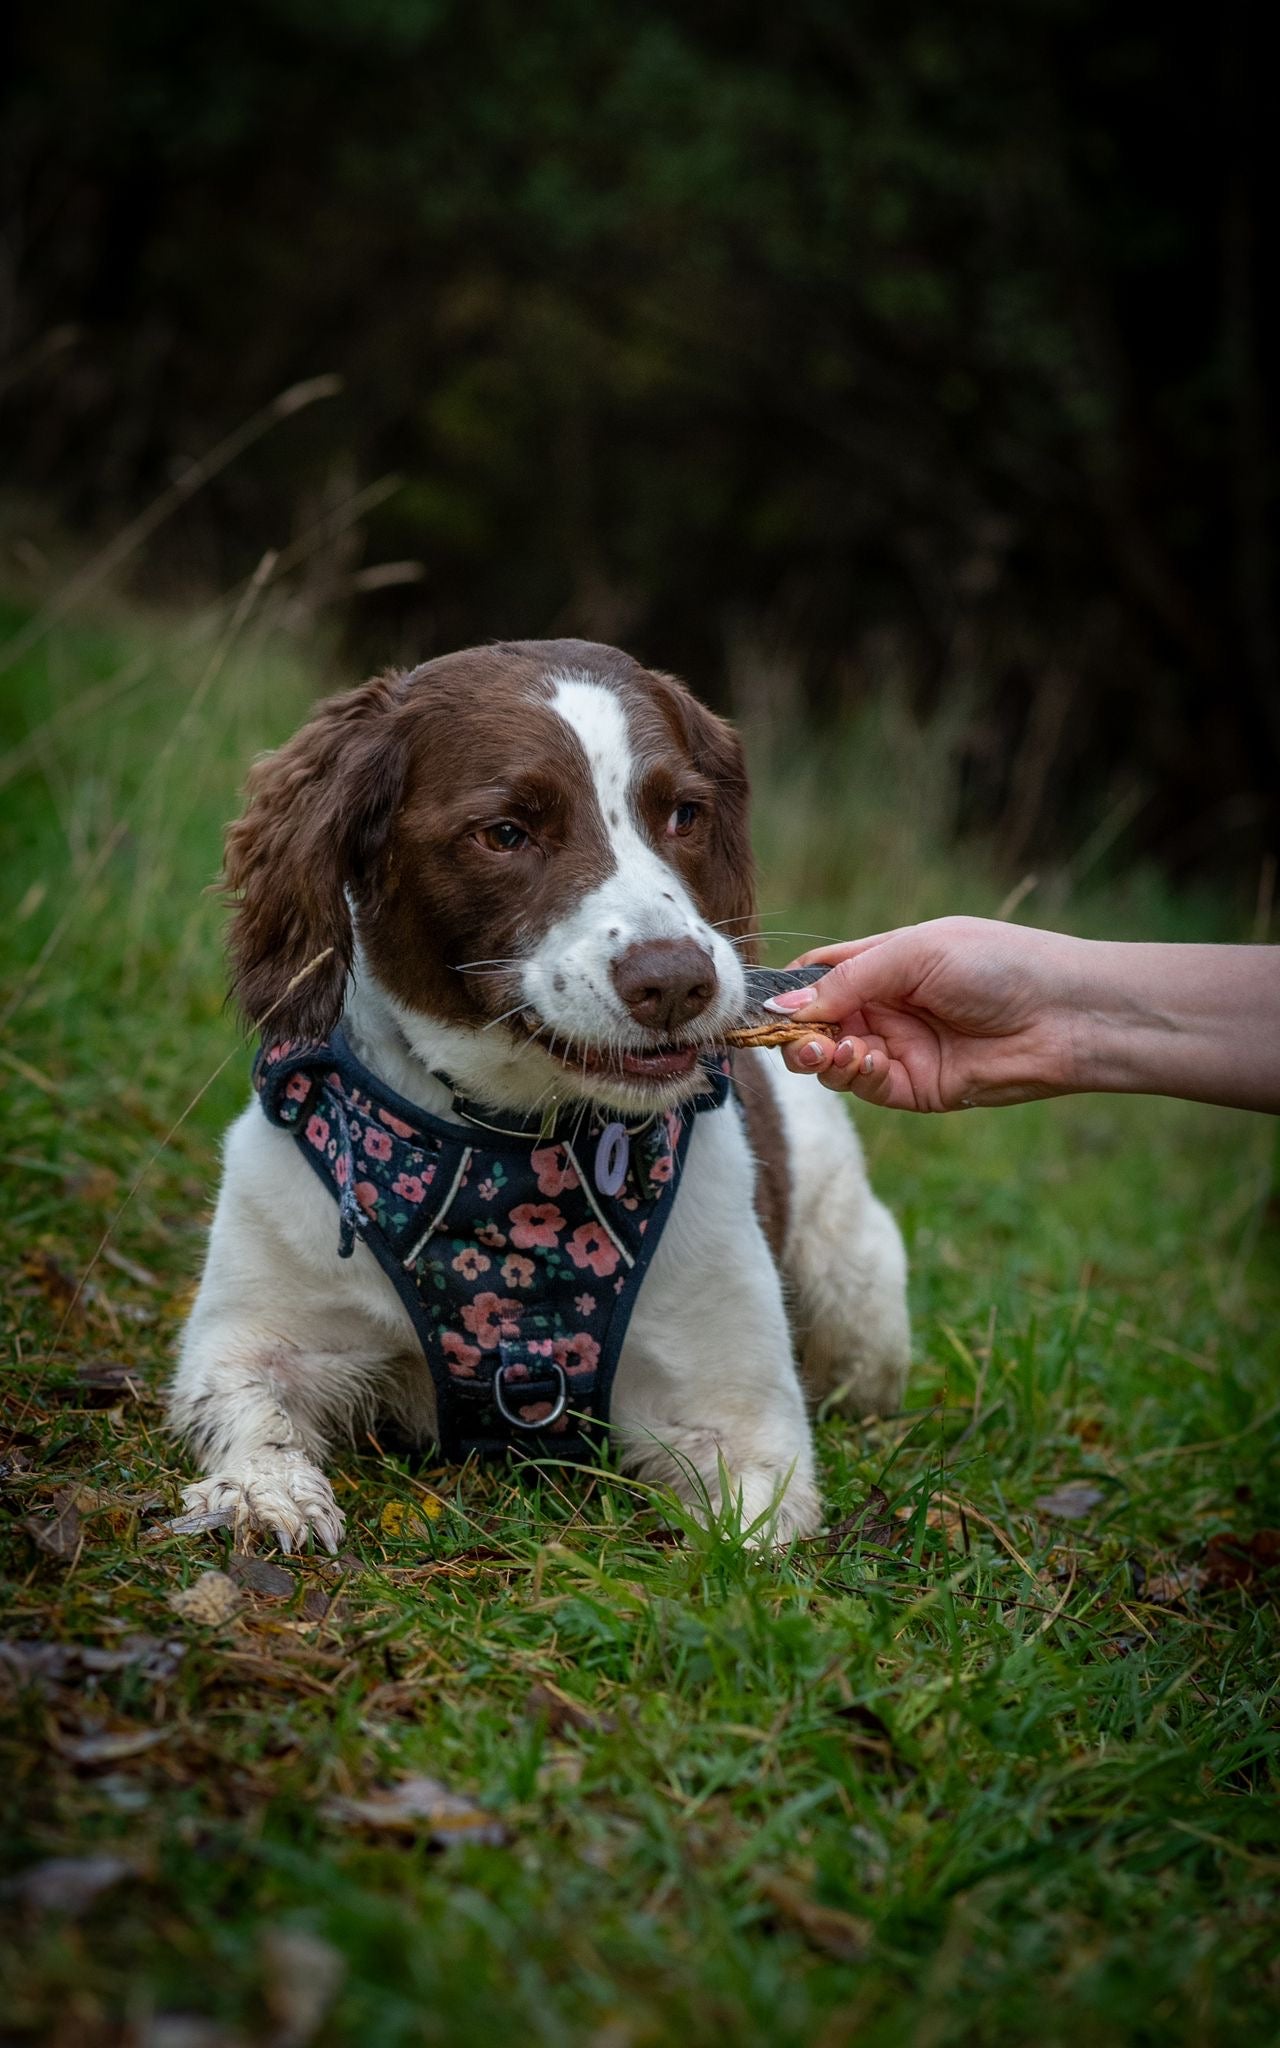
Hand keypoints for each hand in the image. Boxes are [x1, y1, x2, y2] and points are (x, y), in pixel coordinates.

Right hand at [771, 916, 1081, 1109]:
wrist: (1064, 1014)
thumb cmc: (998, 964)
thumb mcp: (914, 954)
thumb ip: (847, 981)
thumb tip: (783, 1007)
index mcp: (883, 964)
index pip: (817, 977)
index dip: (787, 991)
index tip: (758, 1005)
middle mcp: (885, 1008)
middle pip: (816, 1025)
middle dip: (797, 1033)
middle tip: (795, 1039)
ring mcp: (899, 1049)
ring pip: (834, 1061)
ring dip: (822, 1057)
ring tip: (830, 1051)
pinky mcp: (916, 1088)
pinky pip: (868, 1087)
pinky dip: (856, 1076)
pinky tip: (865, 1060)